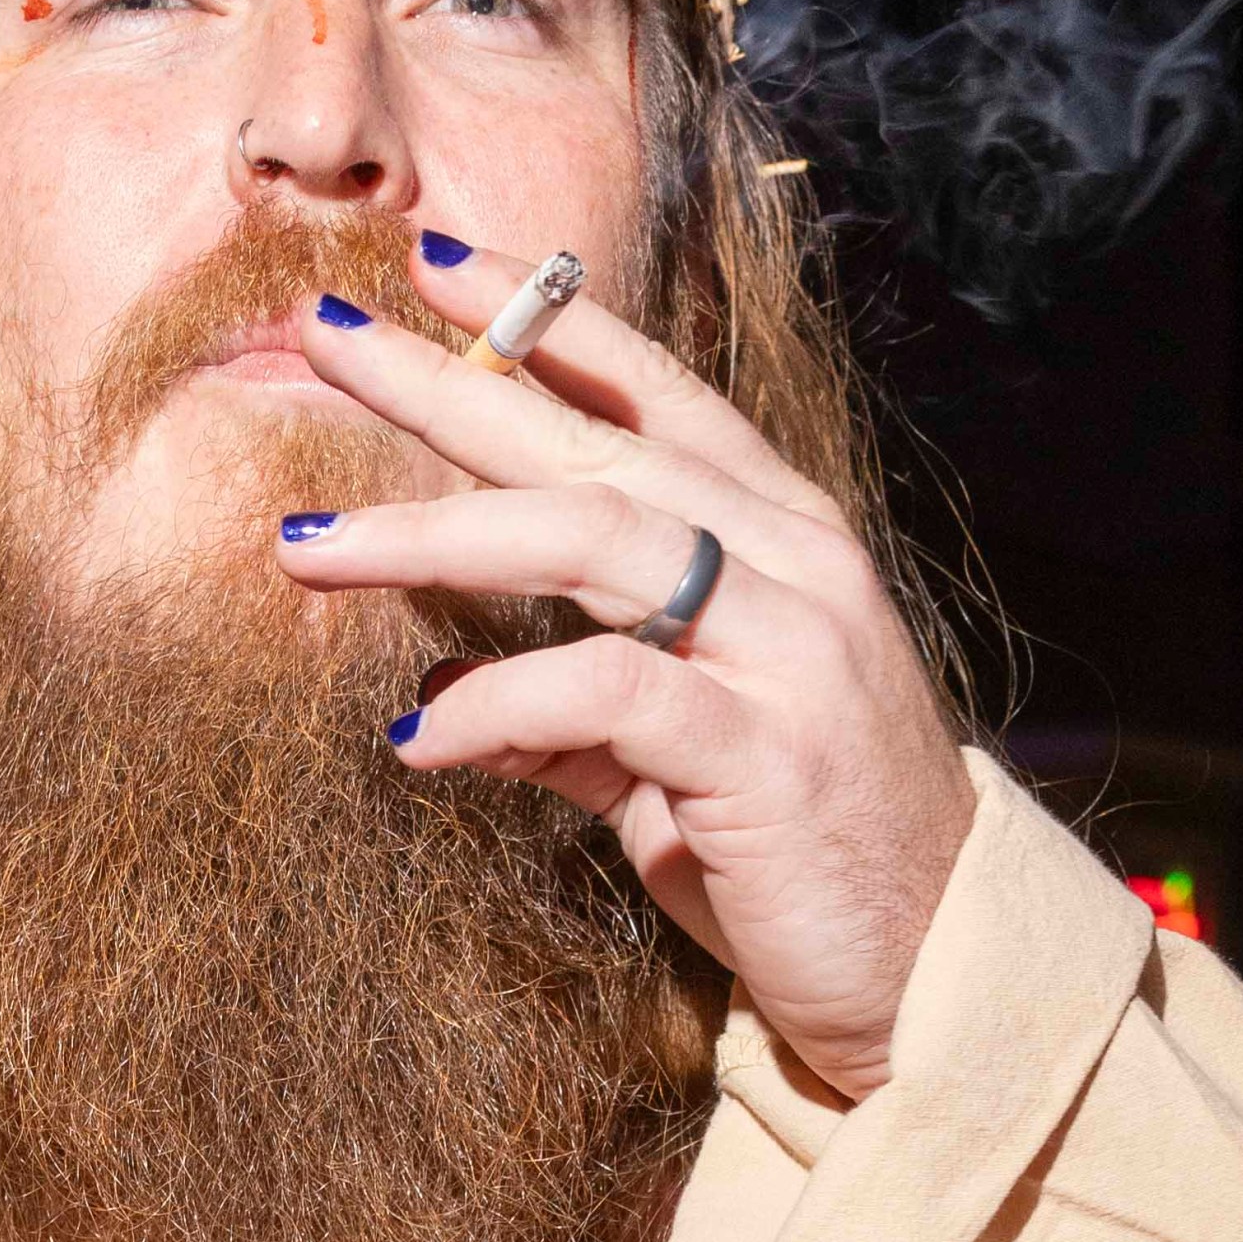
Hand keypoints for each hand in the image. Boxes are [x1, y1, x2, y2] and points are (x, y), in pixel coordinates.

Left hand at [279, 240, 975, 1102]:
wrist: (934, 972)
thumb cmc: (801, 860)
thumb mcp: (676, 766)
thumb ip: (574, 716)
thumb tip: (445, 687)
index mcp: (783, 542)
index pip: (654, 395)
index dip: (545, 324)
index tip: (433, 269)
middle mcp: (793, 568)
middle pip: (594, 445)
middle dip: (449, 386)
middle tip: (322, 343)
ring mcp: (788, 650)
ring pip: (590, 538)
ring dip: (434, 533)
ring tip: (307, 548)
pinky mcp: (763, 749)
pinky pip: (603, 690)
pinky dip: (497, 702)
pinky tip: (415, 736)